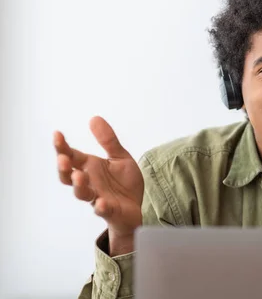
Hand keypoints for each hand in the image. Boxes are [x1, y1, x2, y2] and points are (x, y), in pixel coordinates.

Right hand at [54, 116, 143, 252]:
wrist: (137, 207)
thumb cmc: (124, 183)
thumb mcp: (119, 157)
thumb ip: (108, 140)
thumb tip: (94, 118)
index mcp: (89, 167)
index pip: (71, 156)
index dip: (62, 146)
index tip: (57, 134)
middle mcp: (89, 182)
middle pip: (68, 176)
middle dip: (63, 168)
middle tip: (63, 159)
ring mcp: (97, 197)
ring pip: (82, 193)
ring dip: (79, 185)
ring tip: (79, 176)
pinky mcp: (109, 210)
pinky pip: (101, 210)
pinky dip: (100, 207)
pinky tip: (101, 203)